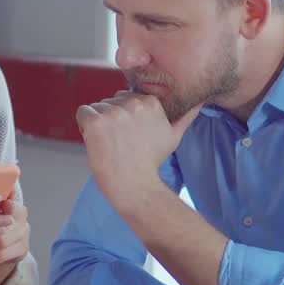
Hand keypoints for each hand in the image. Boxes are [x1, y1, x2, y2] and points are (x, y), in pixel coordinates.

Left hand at [75, 92, 199, 207]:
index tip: (130, 136)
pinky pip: (82, 113)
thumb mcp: (174, 136)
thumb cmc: (151, 162)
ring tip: (110, 145)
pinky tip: (97, 143)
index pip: (125, 98)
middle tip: (120, 143)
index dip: (123, 118)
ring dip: (98, 125)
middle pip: (109, 102)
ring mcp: (113, 112)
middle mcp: (132, 103)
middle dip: (110, 120)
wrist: (135, 186)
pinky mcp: (96, 122)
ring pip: (96, 108)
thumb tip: (201, 101)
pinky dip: (84, 127)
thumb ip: (186, 116)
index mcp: (150, 102)